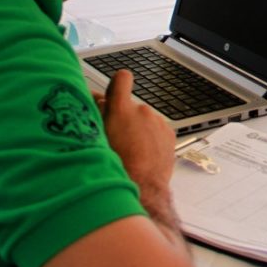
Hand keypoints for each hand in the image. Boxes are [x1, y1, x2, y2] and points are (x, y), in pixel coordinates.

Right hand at [98, 70, 174, 190]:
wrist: (143, 187)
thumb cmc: (116, 166)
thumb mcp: (97, 138)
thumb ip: (97, 116)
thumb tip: (98, 102)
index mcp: (121, 110)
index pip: (121, 79)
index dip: (118, 84)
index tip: (115, 90)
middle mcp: (142, 111)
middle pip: (131, 108)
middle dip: (124, 118)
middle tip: (117, 137)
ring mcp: (158, 122)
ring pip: (144, 121)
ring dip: (138, 130)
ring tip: (131, 151)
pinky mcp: (169, 134)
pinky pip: (156, 131)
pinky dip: (150, 138)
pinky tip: (143, 154)